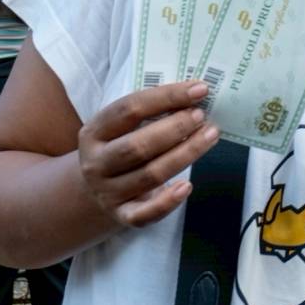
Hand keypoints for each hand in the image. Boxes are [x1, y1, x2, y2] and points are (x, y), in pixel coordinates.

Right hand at [75, 80, 219, 226]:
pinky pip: (144, 214)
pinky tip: (187, 186)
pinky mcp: (122, 215)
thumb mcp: (123, 127)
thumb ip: (151, 112)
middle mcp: (96, 163)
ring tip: (210, 136)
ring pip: (149, 175)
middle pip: (137, 146)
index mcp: (94, 132)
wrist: (94, 189)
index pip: (130, 109)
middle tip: (201, 116)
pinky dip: (167, 202)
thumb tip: (195, 95)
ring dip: (185, 155)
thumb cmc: (120, 146)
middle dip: (175, 128)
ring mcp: (107, 192)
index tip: (199, 89)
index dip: (166, 97)